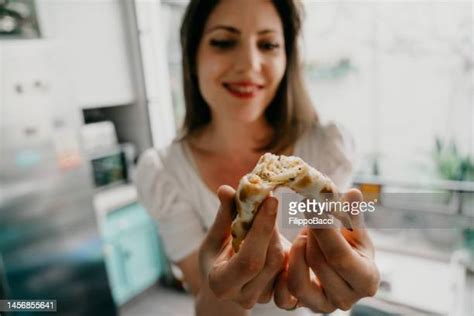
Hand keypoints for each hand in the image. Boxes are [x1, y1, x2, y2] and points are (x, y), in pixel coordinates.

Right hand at [199, 185, 286, 308]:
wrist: (225, 282)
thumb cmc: (217, 256)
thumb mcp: (215, 237)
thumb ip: (223, 216)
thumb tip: (226, 189)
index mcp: (221, 284)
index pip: (248, 260)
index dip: (262, 229)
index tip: (270, 200)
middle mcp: (243, 297)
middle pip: (270, 260)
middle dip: (272, 228)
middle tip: (270, 202)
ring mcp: (263, 299)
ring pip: (283, 263)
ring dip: (279, 235)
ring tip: (269, 218)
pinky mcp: (279, 297)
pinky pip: (292, 269)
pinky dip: (291, 247)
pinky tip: (284, 232)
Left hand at [274, 189, 379, 311]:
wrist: (340, 267)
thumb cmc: (349, 244)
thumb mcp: (354, 229)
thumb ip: (352, 213)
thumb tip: (352, 193)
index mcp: (366, 279)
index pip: (339, 255)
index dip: (323, 229)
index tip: (311, 205)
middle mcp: (346, 299)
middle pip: (318, 263)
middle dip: (310, 235)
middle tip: (309, 214)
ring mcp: (324, 307)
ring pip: (298, 280)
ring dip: (297, 252)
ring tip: (304, 235)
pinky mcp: (304, 308)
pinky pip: (284, 293)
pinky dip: (284, 269)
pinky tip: (291, 249)